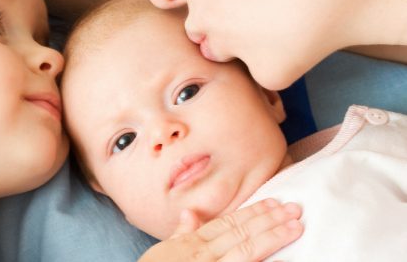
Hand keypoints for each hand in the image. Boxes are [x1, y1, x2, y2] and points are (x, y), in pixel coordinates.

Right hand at [138, 199, 302, 261]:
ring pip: (246, 250)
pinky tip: (281, 257)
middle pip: (241, 232)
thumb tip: (189, 212)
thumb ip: (181, 234)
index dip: (252, 212)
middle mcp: (203, 254)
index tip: (273, 202)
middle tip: (295, 208)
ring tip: (295, 226)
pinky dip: (261, 261)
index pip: (228, 222)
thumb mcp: (162, 253)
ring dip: (272, 237)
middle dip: (269, 219)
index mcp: (192, 244)